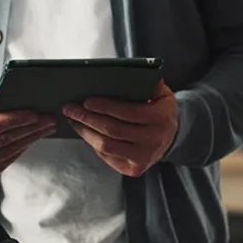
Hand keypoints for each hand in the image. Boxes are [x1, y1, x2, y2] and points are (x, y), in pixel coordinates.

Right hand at [0, 89, 56, 183]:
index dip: (16, 119)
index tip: (35, 113)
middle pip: (5, 139)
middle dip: (30, 128)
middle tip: (49, 119)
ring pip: (9, 151)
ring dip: (31, 138)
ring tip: (46, 127)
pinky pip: (8, 161)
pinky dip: (23, 148)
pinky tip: (33, 138)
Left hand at [64, 81, 178, 177]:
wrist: (172, 136)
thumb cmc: (159, 110)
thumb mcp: (160, 93)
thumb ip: (147, 82)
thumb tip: (122, 73)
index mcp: (161, 117)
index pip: (128, 112)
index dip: (105, 107)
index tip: (86, 101)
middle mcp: (154, 140)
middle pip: (112, 130)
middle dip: (87, 118)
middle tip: (70, 109)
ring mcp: (144, 157)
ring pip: (106, 146)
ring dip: (85, 132)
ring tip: (74, 120)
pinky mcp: (134, 169)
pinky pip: (108, 156)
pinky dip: (94, 143)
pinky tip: (87, 132)